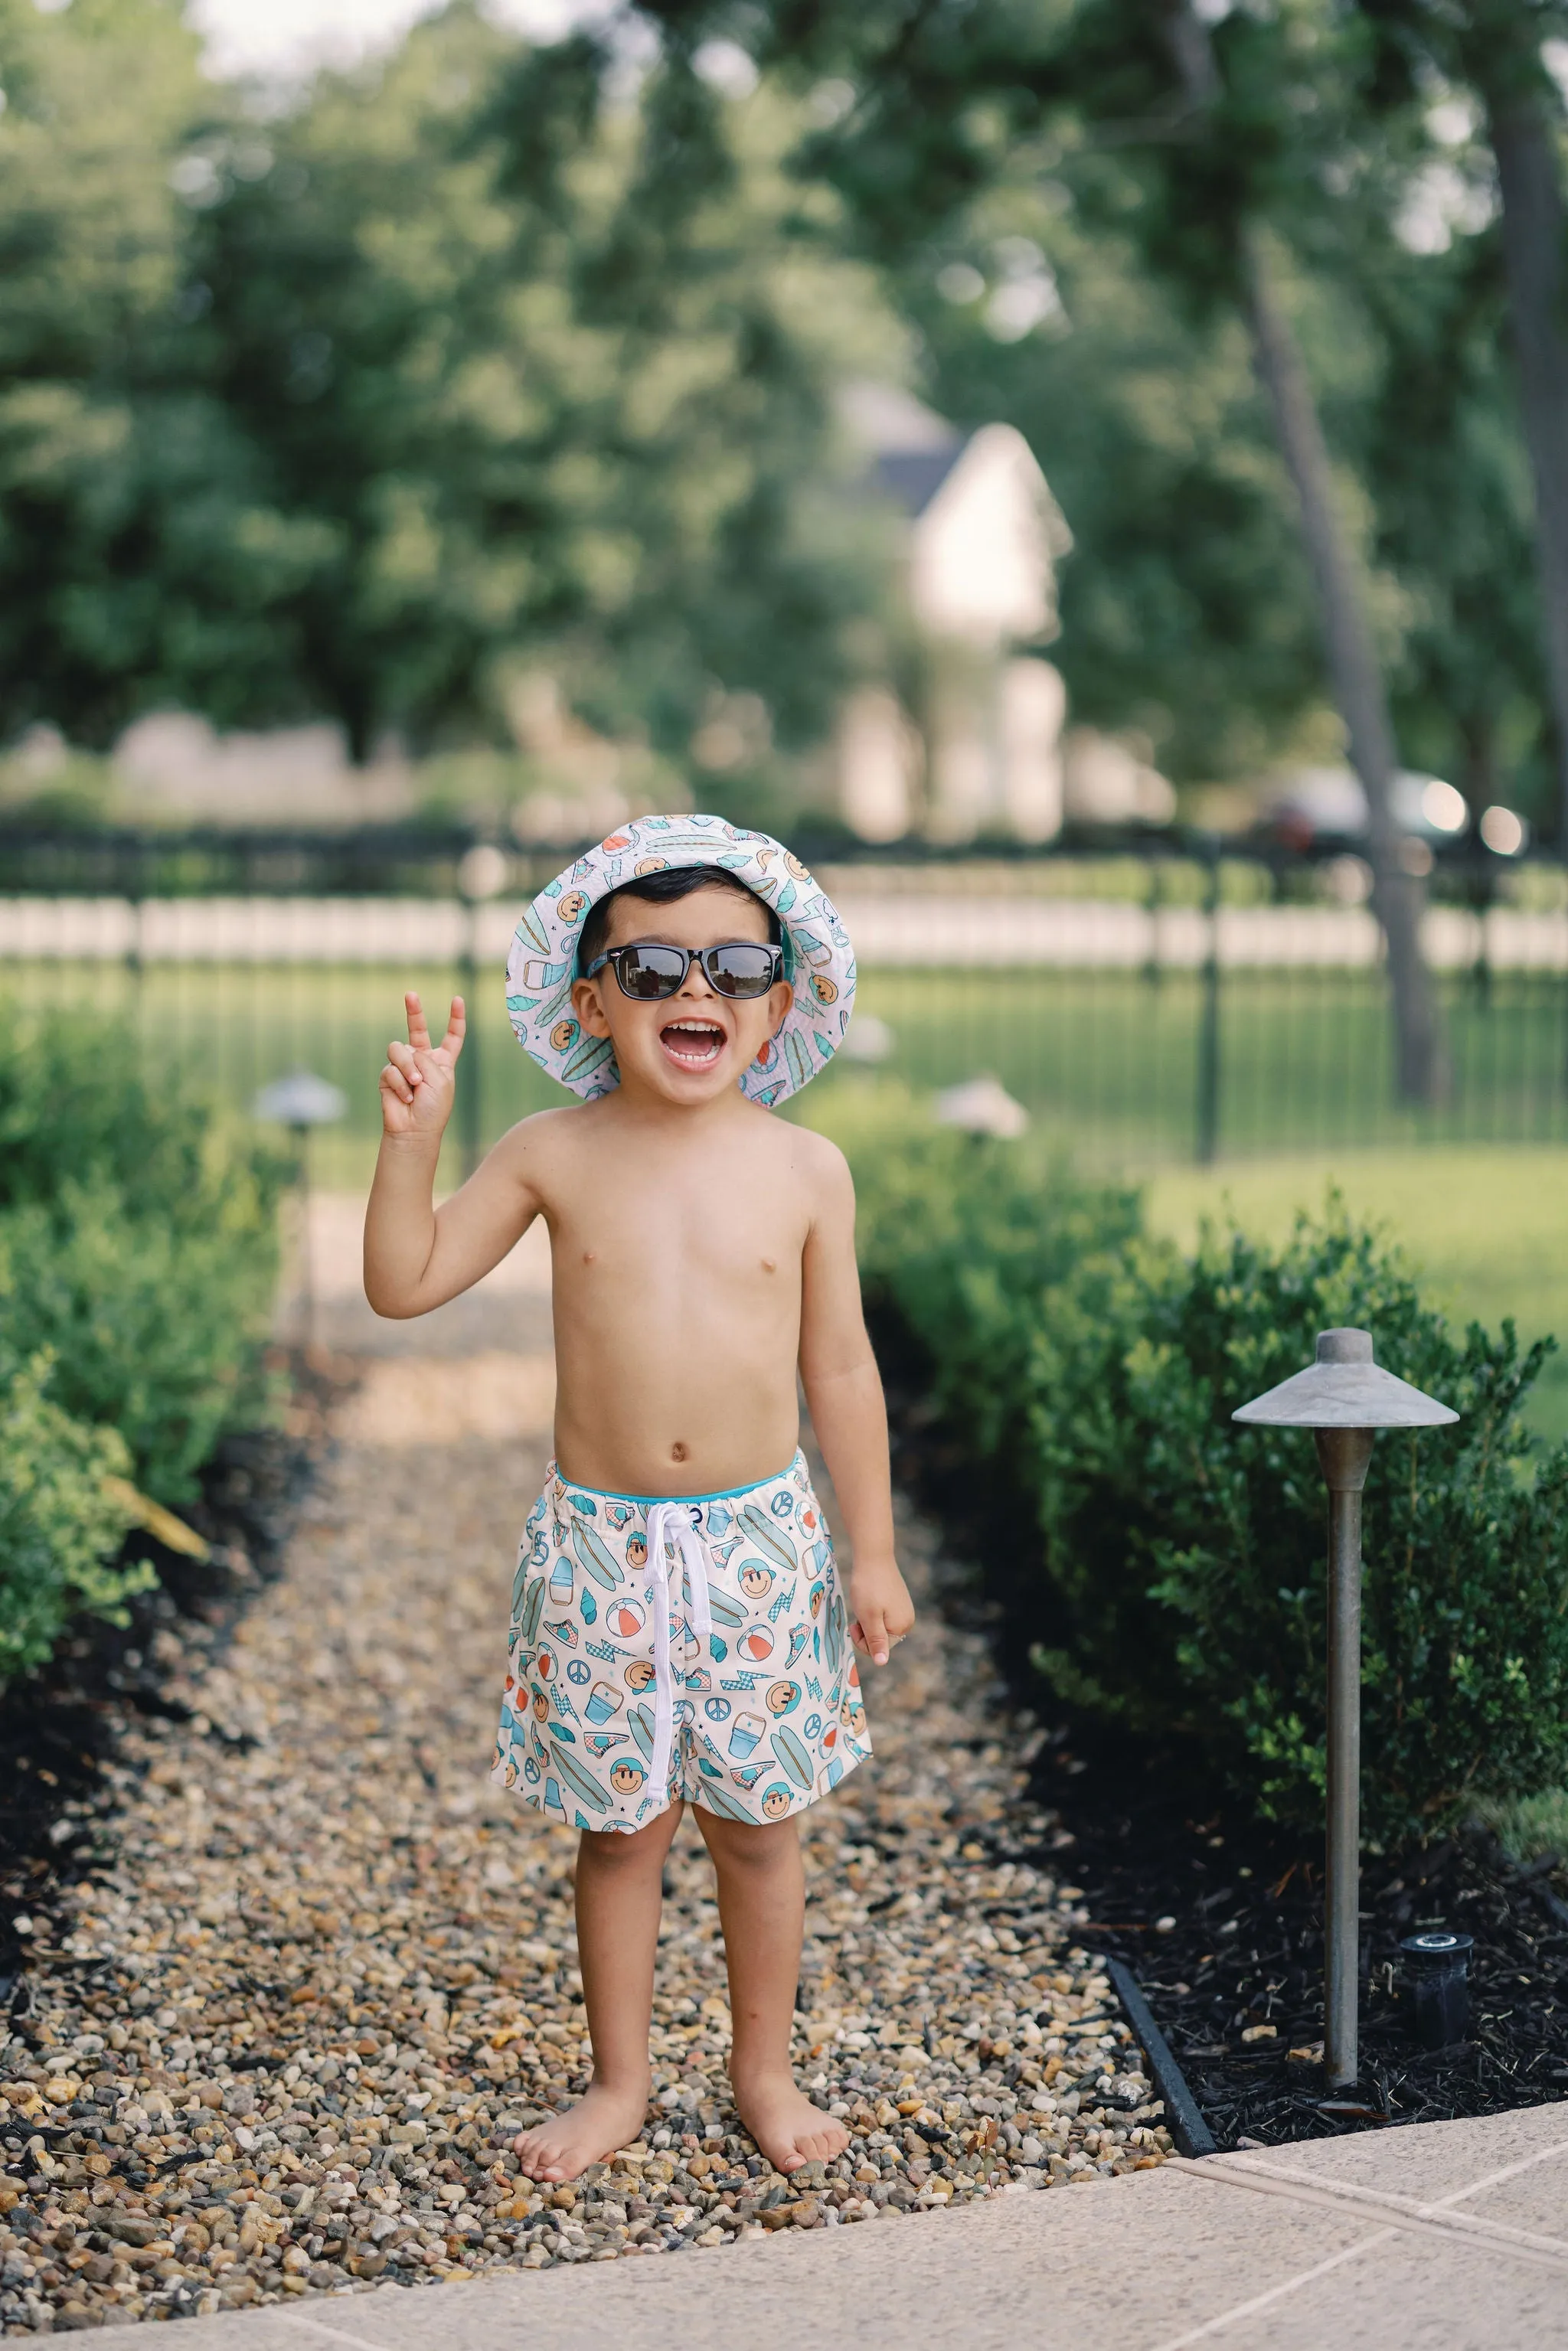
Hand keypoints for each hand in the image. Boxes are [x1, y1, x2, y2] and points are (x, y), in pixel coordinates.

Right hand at [379, 991, 465, 1142]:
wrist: (415, 1130)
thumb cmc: (434, 1108)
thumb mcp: (440, 1080)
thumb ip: (425, 1059)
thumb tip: (404, 1054)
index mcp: (442, 1061)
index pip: (451, 1036)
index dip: (456, 1019)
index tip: (457, 999)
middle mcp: (422, 1059)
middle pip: (417, 1029)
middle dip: (413, 1011)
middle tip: (411, 994)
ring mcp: (404, 1066)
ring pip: (398, 1049)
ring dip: (408, 1067)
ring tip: (415, 1085)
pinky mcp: (388, 1075)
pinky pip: (390, 1069)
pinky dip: (400, 1083)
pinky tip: (406, 1096)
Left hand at [848, 1557, 914, 1666]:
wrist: (873, 1556)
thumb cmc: (868, 1587)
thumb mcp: (869, 1617)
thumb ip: (876, 1641)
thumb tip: (882, 1663)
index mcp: (901, 1627)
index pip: (879, 1649)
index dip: (862, 1640)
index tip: (855, 1624)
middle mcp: (907, 1620)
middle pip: (881, 1639)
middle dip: (866, 1629)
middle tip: (859, 1611)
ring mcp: (904, 1609)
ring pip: (880, 1626)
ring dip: (868, 1619)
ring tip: (864, 1603)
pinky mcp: (898, 1600)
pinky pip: (882, 1615)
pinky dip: (872, 1610)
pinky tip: (869, 1597)